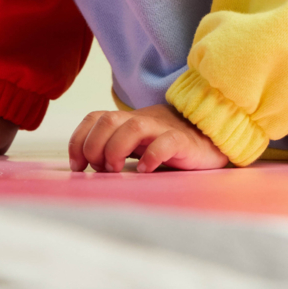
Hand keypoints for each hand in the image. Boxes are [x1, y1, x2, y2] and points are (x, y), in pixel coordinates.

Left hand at [69, 103, 227, 173]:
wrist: (209, 140)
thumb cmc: (168, 147)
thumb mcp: (137, 146)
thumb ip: (115, 150)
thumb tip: (87, 170)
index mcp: (128, 121)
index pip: (95, 118)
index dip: (79, 139)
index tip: (78, 165)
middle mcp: (142, 121)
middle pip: (108, 120)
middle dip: (95, 146)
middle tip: (101, 169)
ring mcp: (162, 129)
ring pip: (133, 126)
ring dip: (116, 148)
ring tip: (117, 169)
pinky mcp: (183, 142)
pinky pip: (165, 142)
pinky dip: (151, 156)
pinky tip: (145, 170)